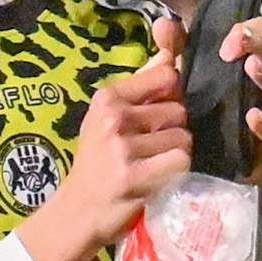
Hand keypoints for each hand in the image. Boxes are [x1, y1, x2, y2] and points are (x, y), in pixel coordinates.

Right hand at [17, 17, 191, 260]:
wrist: (78, 212)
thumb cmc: (98, 164)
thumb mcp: (109, 119)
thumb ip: (143, 85)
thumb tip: (169, 48)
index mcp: (108, 97)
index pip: (166, 74)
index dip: (172, 95)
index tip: (156, 116)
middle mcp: (114, 117)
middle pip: (179, 109)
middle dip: (173, 131)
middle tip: (149, 151)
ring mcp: (123, 146)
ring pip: (184, 137)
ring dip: (176, 154)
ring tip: (151, 167)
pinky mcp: (135, 175)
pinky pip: (181, 160)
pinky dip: (177, 172)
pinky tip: (158, 180)